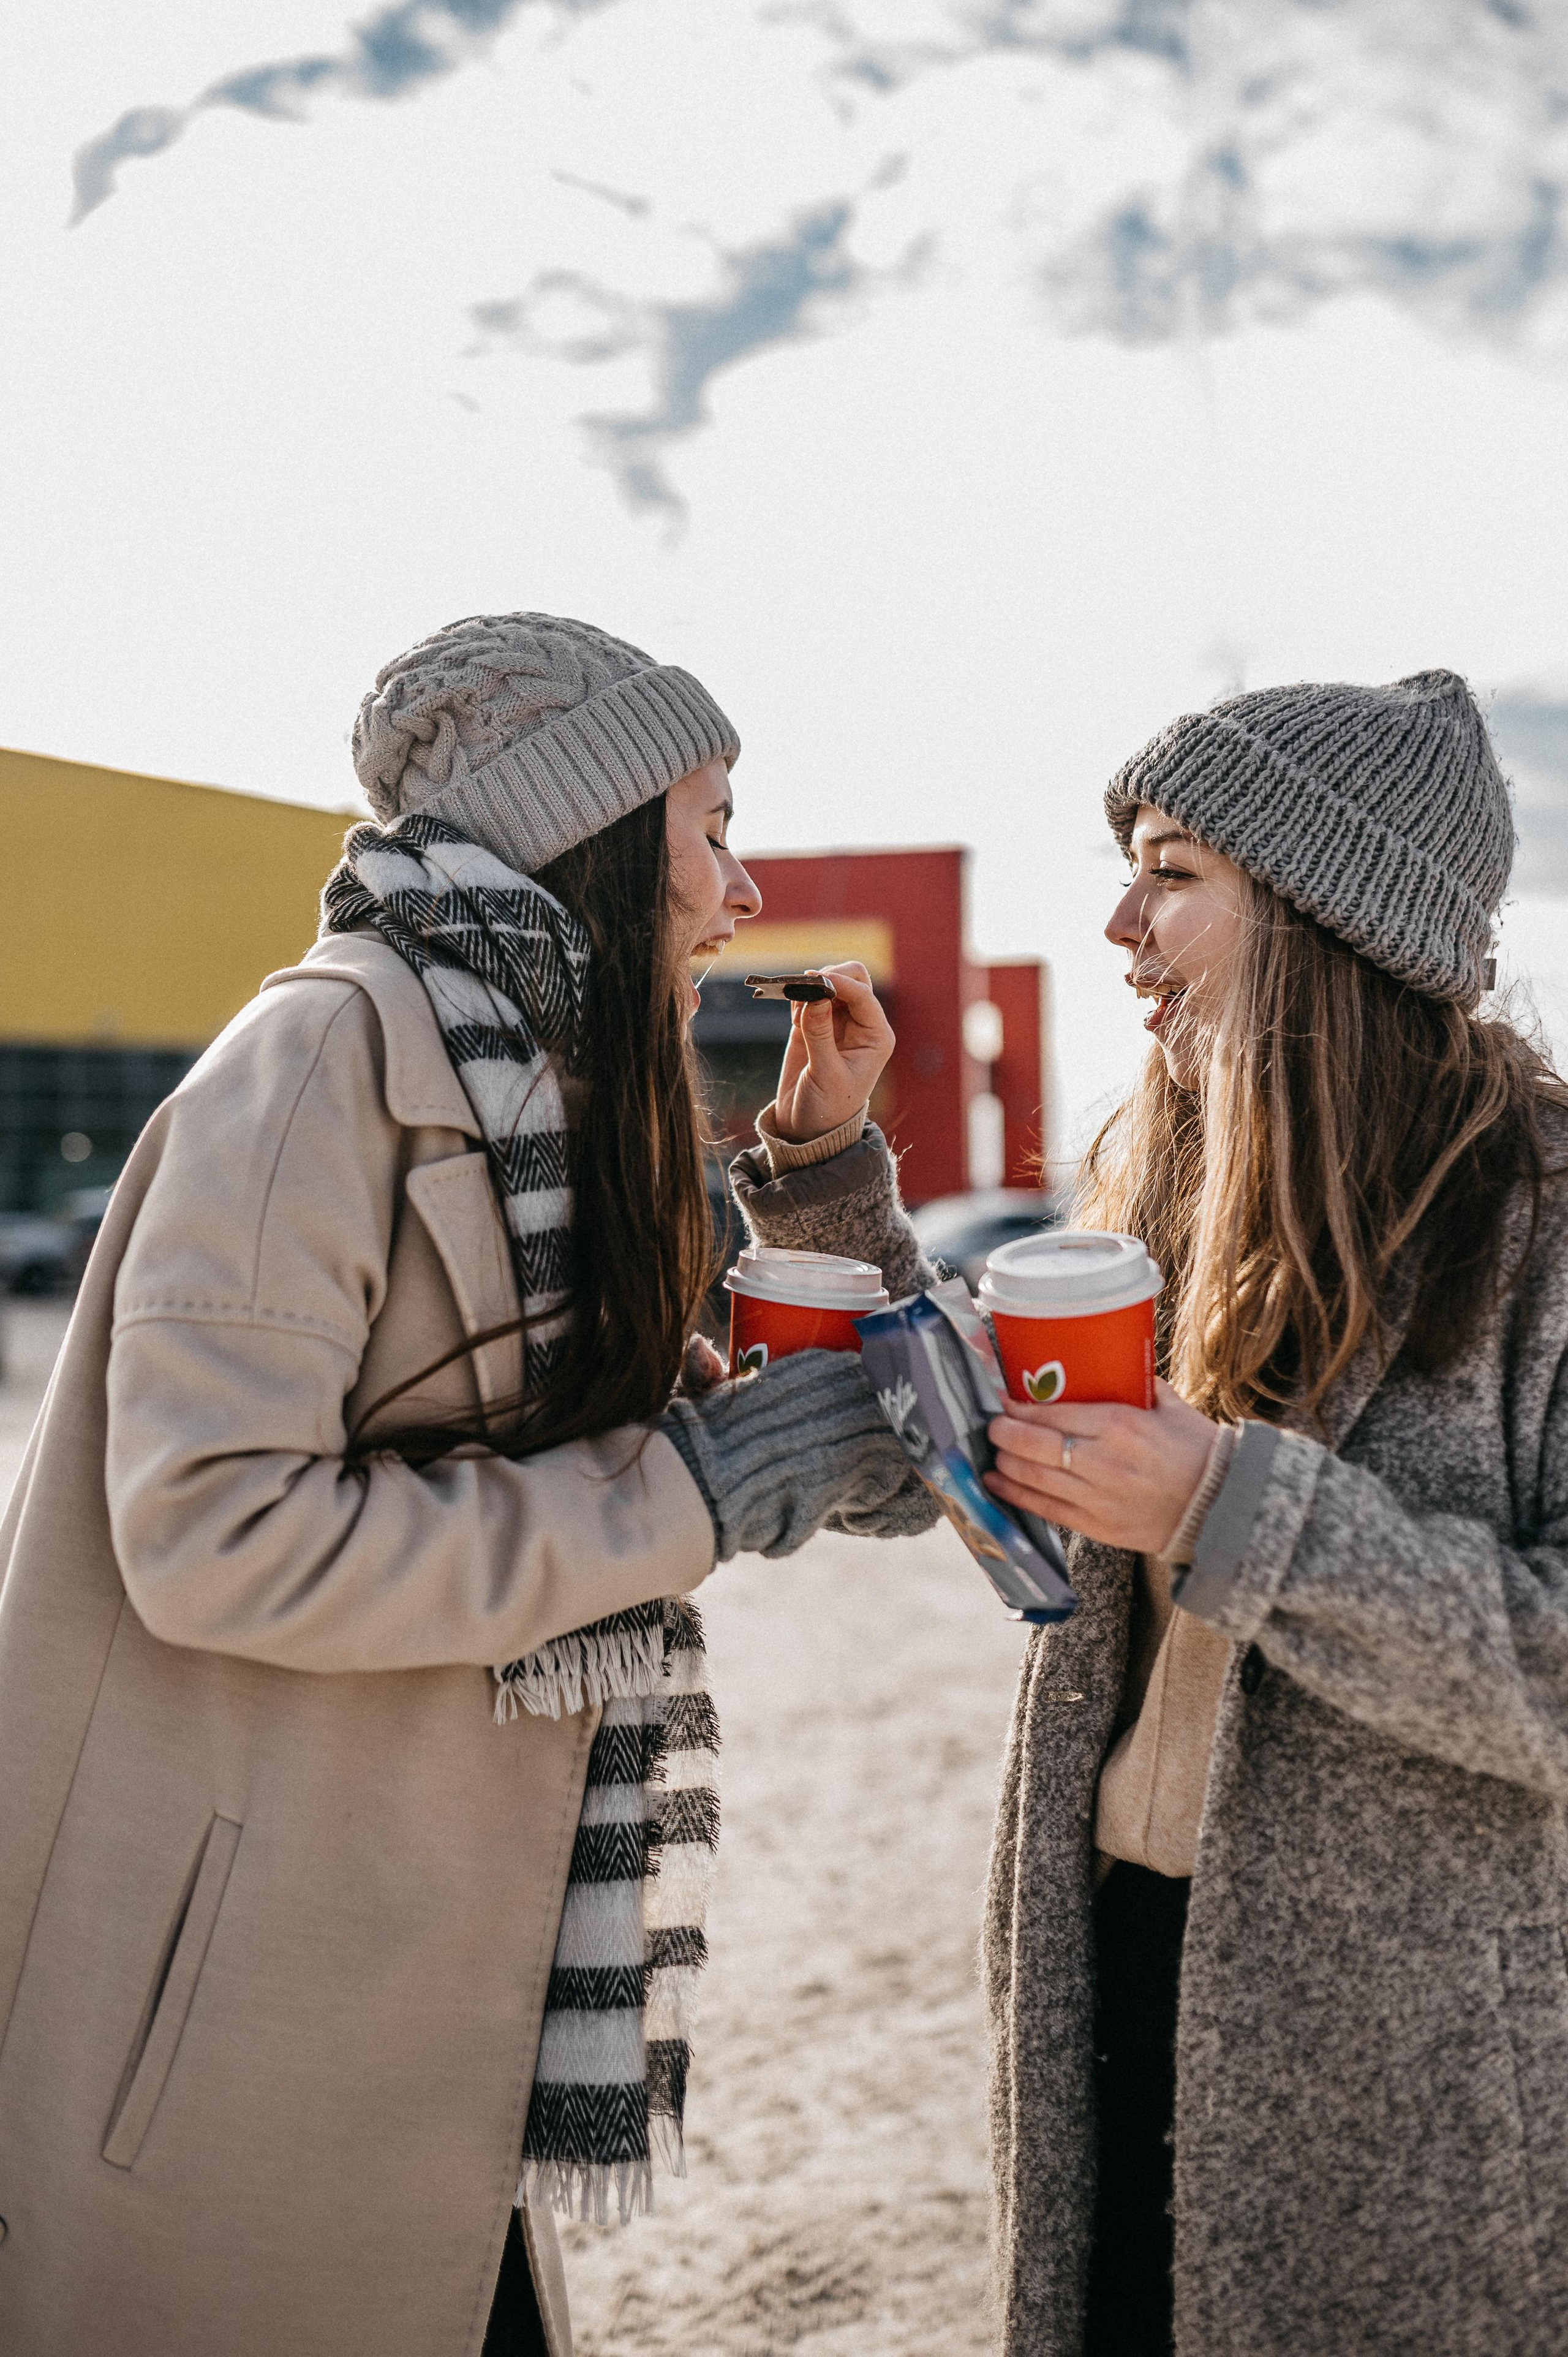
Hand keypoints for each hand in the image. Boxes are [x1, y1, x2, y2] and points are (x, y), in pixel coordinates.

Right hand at [771, 963, 894, 1142]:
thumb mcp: (825, 1074)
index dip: (839, 983)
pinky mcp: (814, 1025)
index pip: (862, 996)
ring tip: (795, 1010)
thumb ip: (819, 1034)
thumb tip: (814, 996)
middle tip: (804, 987)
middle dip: (828, 978)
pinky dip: (798, 997)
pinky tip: (793, 1016)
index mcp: (876, 1037)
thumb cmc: (827, 1109)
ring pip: (828, 984)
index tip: (813, 980)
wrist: (808, 1128)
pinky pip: (808, 997)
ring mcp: (838, 1023)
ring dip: (810, 987)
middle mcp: (861, 1025)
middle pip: (852, 979)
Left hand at [983, 1378, 1217, 1553]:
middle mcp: (1103, 1461)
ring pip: (1033, 1477)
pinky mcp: (1097, 1526)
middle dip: (1004, 1432)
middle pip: (1034, 1444)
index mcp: (1121, 1425)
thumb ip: (1134, 1384)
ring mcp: (1097, 1497)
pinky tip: (997, 1483)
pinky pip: (1045, 1510)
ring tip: (992, 1449)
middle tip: (992, 1423)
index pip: (1054, 1413)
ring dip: (1004, 1461)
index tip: (1004, 1400)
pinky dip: (1015, 1495)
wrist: (1222, 1506)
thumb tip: (1106, 1362)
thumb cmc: (1197, 1451)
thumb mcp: (1169, 1406)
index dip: (1020, 1407)